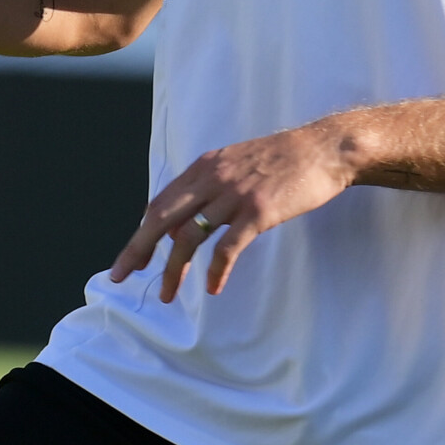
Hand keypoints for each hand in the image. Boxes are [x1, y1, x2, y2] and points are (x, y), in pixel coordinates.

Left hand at [108, 123, 357, 302]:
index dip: (142, 233)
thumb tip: (179, 231)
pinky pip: (226, 247)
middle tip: (121, 276)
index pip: (160, 203)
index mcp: (204, 166)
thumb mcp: (235, 166)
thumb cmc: (281, 161)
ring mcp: (234, 194)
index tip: (131, 258)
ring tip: (167, 294)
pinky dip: (216, 271)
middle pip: (161, 218)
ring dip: (174, 270)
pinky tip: (212, 288)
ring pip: (189, 237)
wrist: (323, 150)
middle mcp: (212, 178)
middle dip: (138, 249)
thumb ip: (206, 192)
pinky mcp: (257, 212)